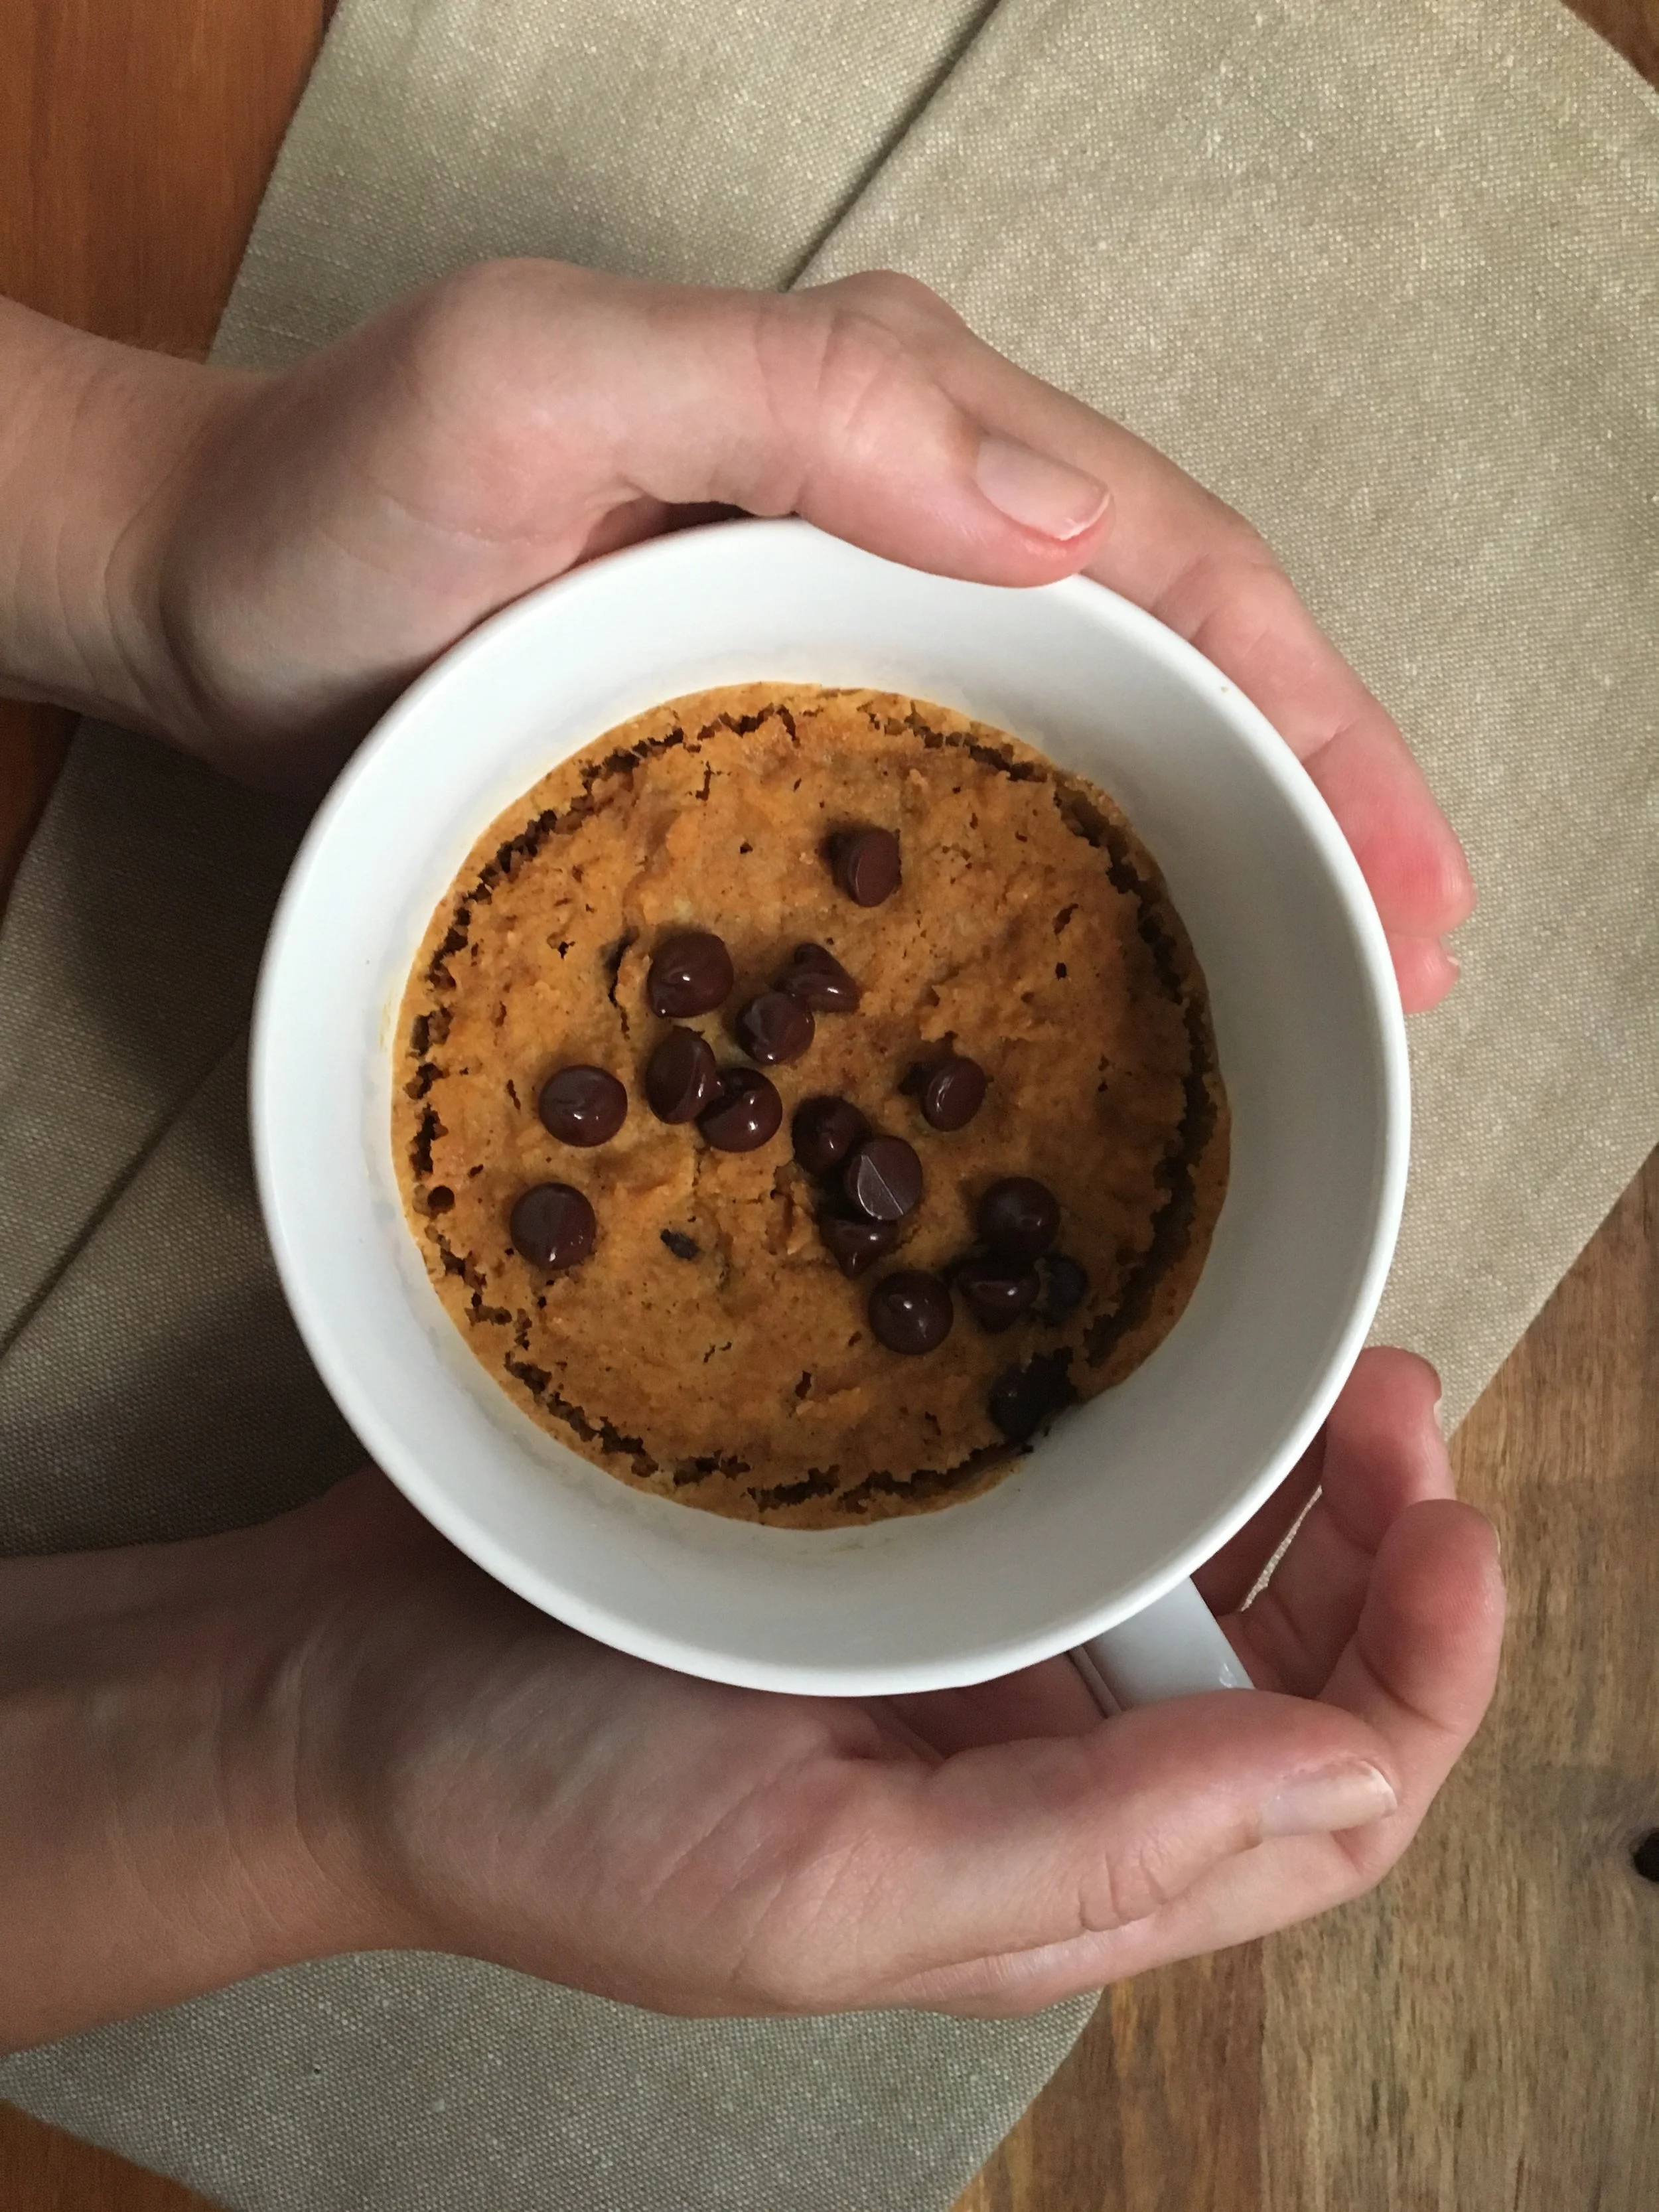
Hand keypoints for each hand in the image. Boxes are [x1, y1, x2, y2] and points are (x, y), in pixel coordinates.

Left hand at [68, 262, 1465, 1005]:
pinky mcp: (803, 737)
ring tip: (1324, 999)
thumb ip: (791, 395)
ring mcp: (860, 637)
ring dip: (1231, 855)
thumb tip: (1065, 525)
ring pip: (1102, 738)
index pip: (1168, 557)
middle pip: (1178, 655)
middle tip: (1409, 968)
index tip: (1404, 874)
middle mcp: (909, 521)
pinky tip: (1123, 991)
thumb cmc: (350, 485)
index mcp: (897, 423)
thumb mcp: (541, 378)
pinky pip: (985, 808)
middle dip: (1323, 795)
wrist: (219, 600)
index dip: (1314, 713)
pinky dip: (1082, 893)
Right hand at [275, 1346, 1499, 2017]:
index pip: (1324, 1807)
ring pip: (1192, 1558)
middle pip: (1286, 1664)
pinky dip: (1128, 1409)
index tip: (1454, 1530)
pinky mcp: (881, 1530)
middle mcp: (1034, 1751)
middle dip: (1375, 1542)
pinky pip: (1055, 1468)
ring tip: (1314, 1354)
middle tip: (1389, 1399)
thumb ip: (1083, 1852)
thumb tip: (1341, 1775)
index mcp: (1048, 1868)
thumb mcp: (824, 1892)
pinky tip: (1137, 1327)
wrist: (346, 1699)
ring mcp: (961, 1631)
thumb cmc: (557, 1825)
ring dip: (1279, 1464)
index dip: (1424, 1677)